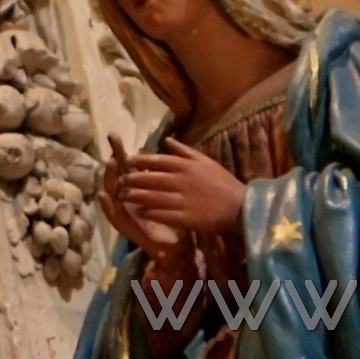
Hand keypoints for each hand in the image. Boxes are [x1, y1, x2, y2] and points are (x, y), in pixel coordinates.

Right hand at [99, 139, 169, 254]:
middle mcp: (129, 199)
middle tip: (111, 142)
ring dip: (110, 178)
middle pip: (118, 175)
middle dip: (114, 157)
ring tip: (111, 162)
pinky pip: (114, 217)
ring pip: (112, 193)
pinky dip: (107, 207)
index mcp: (140, 190)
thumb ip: (166, 175)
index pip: (127, 167)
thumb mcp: (172, 194)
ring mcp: (126, 213)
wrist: (179, 249)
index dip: (121, 152)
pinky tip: (103, 196)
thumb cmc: (176, 220)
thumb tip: (166, 148)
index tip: (115, 136)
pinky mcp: (126, 228)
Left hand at [111, 143, 248, 247]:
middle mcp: (181, 180)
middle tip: (120, 181)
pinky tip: (139, 211)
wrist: (239, 208)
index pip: (156, 161)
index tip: (127, 162)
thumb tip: (166, 140)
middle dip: (132, 179)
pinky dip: (149, 212)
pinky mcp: (185, 217)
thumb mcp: (205, 161)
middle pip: (150, 179)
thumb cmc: (222, 182)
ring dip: (136, 196)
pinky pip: (162, 214)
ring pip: (152, 197)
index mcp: (185, 166)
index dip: (139, 161)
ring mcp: (182, 199)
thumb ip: (184, 151)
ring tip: (123, 196)